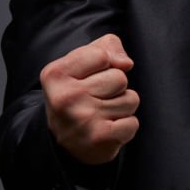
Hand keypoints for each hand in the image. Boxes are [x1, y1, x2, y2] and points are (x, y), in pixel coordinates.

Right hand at [40, 34, 139, 164]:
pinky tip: (107, 129)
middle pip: (120, 78)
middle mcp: (66, 97)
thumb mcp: (80, 63)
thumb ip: (106, 47)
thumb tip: (126, 63)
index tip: (90, 77)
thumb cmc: (77, 94)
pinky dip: (125, 126)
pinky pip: (133, 123)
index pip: (101, 55)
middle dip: (115, 87)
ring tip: (101, 114)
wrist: (62, 143)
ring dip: (122, 107)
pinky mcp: (100, 138)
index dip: (104, 64)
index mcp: (56, 74)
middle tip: (95, 99)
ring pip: (131, 99)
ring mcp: (83, 119)